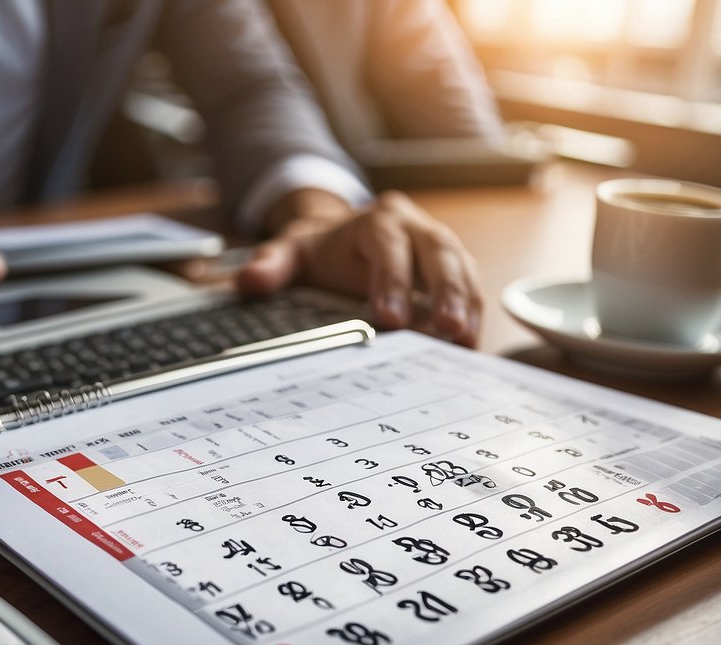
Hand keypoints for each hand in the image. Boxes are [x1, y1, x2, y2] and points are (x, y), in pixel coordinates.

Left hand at [236, 191, 481, 345]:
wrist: (341, 240)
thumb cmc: (320, 251)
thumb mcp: (290, 252)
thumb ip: (271, 265)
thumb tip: (247, 281)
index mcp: (378, 220)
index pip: (389, 246)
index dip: (392, 280)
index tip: (390, 318)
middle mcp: (417, 228)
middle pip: (440, 253)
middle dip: (447, 292)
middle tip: (447, 331)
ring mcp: (441, 249)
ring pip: (464, 270)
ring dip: (469, 306)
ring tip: (466, 343)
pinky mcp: (455, 272)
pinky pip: (471, 290)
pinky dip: (474, 317)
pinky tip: (470, 348)